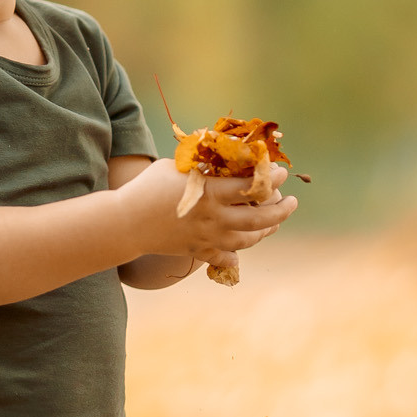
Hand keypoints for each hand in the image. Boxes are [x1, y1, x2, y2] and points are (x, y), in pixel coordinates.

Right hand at [122, 156, 296, 261]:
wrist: (125, 222)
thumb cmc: (148, 186)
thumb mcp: (177, 167)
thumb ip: (203, 166)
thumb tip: (223, 158)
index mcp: (211, 194)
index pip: (251, 187)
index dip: (271, 178)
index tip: (281, 171)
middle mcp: (214, 219)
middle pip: (258, 219)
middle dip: (281, 210)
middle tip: (291, 202)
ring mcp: (207, 238)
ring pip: (246, 241)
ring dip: (265, 232)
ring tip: (274, 223)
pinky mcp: (196, 251)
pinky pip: (222, 258)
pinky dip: (233, 257)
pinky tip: (240, 253)